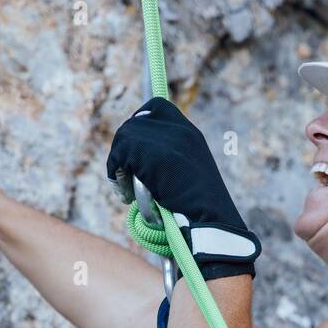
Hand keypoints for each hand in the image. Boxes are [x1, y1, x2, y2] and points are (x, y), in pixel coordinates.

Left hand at [106, 97, 260, 280]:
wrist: (210, 219)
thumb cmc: (201, 210)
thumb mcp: (189, 176)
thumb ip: (171, 162)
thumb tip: (139, 164)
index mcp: (189, 133)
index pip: (156, 107)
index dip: (140, 125)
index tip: (133, 151)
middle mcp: (178, 129)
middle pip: (134, 124)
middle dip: (125, 151)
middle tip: (128, 179)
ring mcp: (164, 139)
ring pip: (123, 139)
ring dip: (119, 165)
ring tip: (128, 191)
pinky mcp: (150, 153)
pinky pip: (118, 156)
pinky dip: (116, 176)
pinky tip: (127, 195)